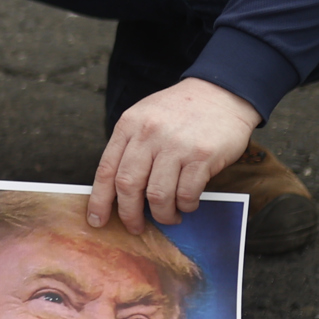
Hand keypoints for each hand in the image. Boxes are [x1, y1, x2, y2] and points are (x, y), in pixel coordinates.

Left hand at [89, 78, 260, 234]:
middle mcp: (149, 134)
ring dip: (161, 214)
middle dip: (129, 214)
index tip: (96, 220)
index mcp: (129, 125)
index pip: (106, 170)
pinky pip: (186, 193)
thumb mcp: (146, 117)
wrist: (222, 91)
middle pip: (128, 185)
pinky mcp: (202, 155)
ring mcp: (176, 145)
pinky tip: (187, 203)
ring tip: (168, 216)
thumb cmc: (181, 110)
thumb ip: (130, 147)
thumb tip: (118, 190)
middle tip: (135, 227)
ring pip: (157, 195)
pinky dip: (185, 205)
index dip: (99, 200)